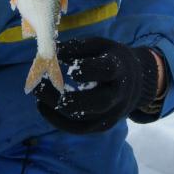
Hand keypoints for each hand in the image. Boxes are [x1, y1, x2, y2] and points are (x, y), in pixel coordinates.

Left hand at [34, 37, 162, 134]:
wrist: (136, 83)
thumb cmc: (111, 58)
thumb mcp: (100, 45)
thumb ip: (78, 47)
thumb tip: (53, 53)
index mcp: (120, 69)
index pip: (107, 70)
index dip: (88, 70)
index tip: (70, 69)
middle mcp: (118, 95)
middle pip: (94, 102)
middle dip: (64, 96)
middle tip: (40, 86)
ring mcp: (111, 114)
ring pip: (82, 117)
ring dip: (55, 107)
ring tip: (37, 93)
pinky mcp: (102, 126)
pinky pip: (78, 128)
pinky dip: (57, 120)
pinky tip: (42, 107)